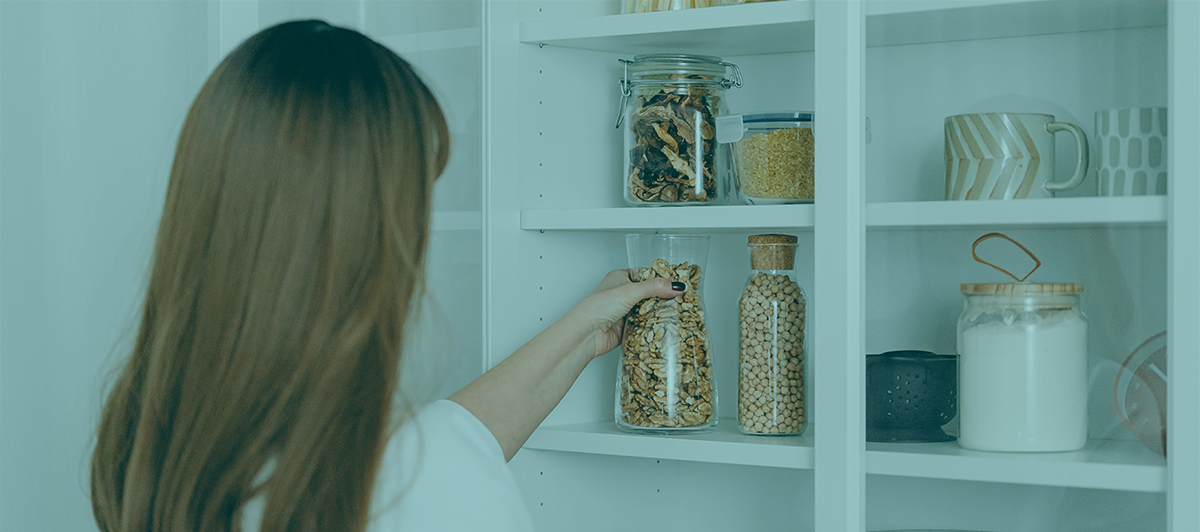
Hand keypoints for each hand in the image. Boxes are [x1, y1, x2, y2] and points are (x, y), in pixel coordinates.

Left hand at [562, 269, 684, 359]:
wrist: (586, 334)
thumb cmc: (596, 307)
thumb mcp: (629, 291)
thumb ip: (654, 287)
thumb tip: (675, 286)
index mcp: (620, 278)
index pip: (646, 275)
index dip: (661, 278)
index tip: (677, 282)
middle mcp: (622, 293)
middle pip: (649, 294)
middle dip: (663, 297)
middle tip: (681, 299)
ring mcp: (625, 311)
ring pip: (648, 310)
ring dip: (659, 313)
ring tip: (677, 312)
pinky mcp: (627, 327)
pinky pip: (645, 325)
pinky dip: (653, 326)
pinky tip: (664, 326)